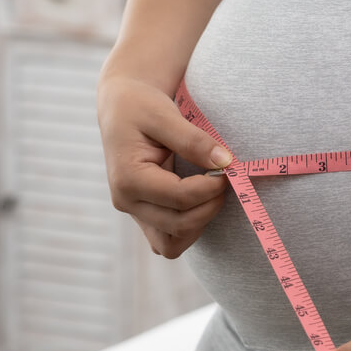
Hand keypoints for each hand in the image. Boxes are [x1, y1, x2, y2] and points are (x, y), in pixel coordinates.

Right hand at [95, 75, 232, 258]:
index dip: (211, 188)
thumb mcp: (165, 114)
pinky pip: (168, 241)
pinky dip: (189, 228)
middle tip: (225, 180)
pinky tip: (199, 201)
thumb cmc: (140, 106)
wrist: (122, 109)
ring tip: (211, 193)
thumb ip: (193, 140)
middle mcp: (126, 201)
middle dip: (209, 206)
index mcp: (127, 178)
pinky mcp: (144, 217)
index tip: (228, 168)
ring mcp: (134, 213)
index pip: (180, 198)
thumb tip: (225, 162)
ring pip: (171, 244)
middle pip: (178, 225)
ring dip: (199, 223)